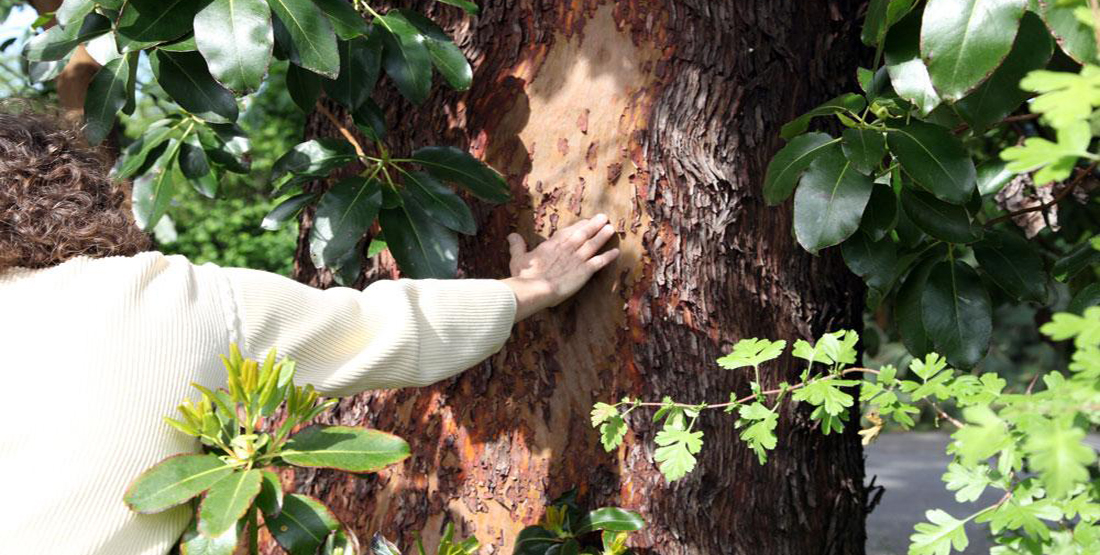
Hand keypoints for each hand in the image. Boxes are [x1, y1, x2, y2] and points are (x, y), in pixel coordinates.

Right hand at [501, 214, 619, 321]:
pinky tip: (616, 252)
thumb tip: (512, 235)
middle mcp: (567, 248)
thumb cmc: (525, 276)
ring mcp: (577, 259)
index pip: (567, 232)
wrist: (535, 289)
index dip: (578, 226)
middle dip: (594, 225)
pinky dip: (608, 257)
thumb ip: (517, 246)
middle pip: (583, 234)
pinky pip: (599, 262)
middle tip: (604, 217)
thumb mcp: (518, 258)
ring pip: (593, 244)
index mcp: (552, 245)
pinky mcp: (584, 271)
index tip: (585, 222)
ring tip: (611, 229)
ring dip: (603, 236)